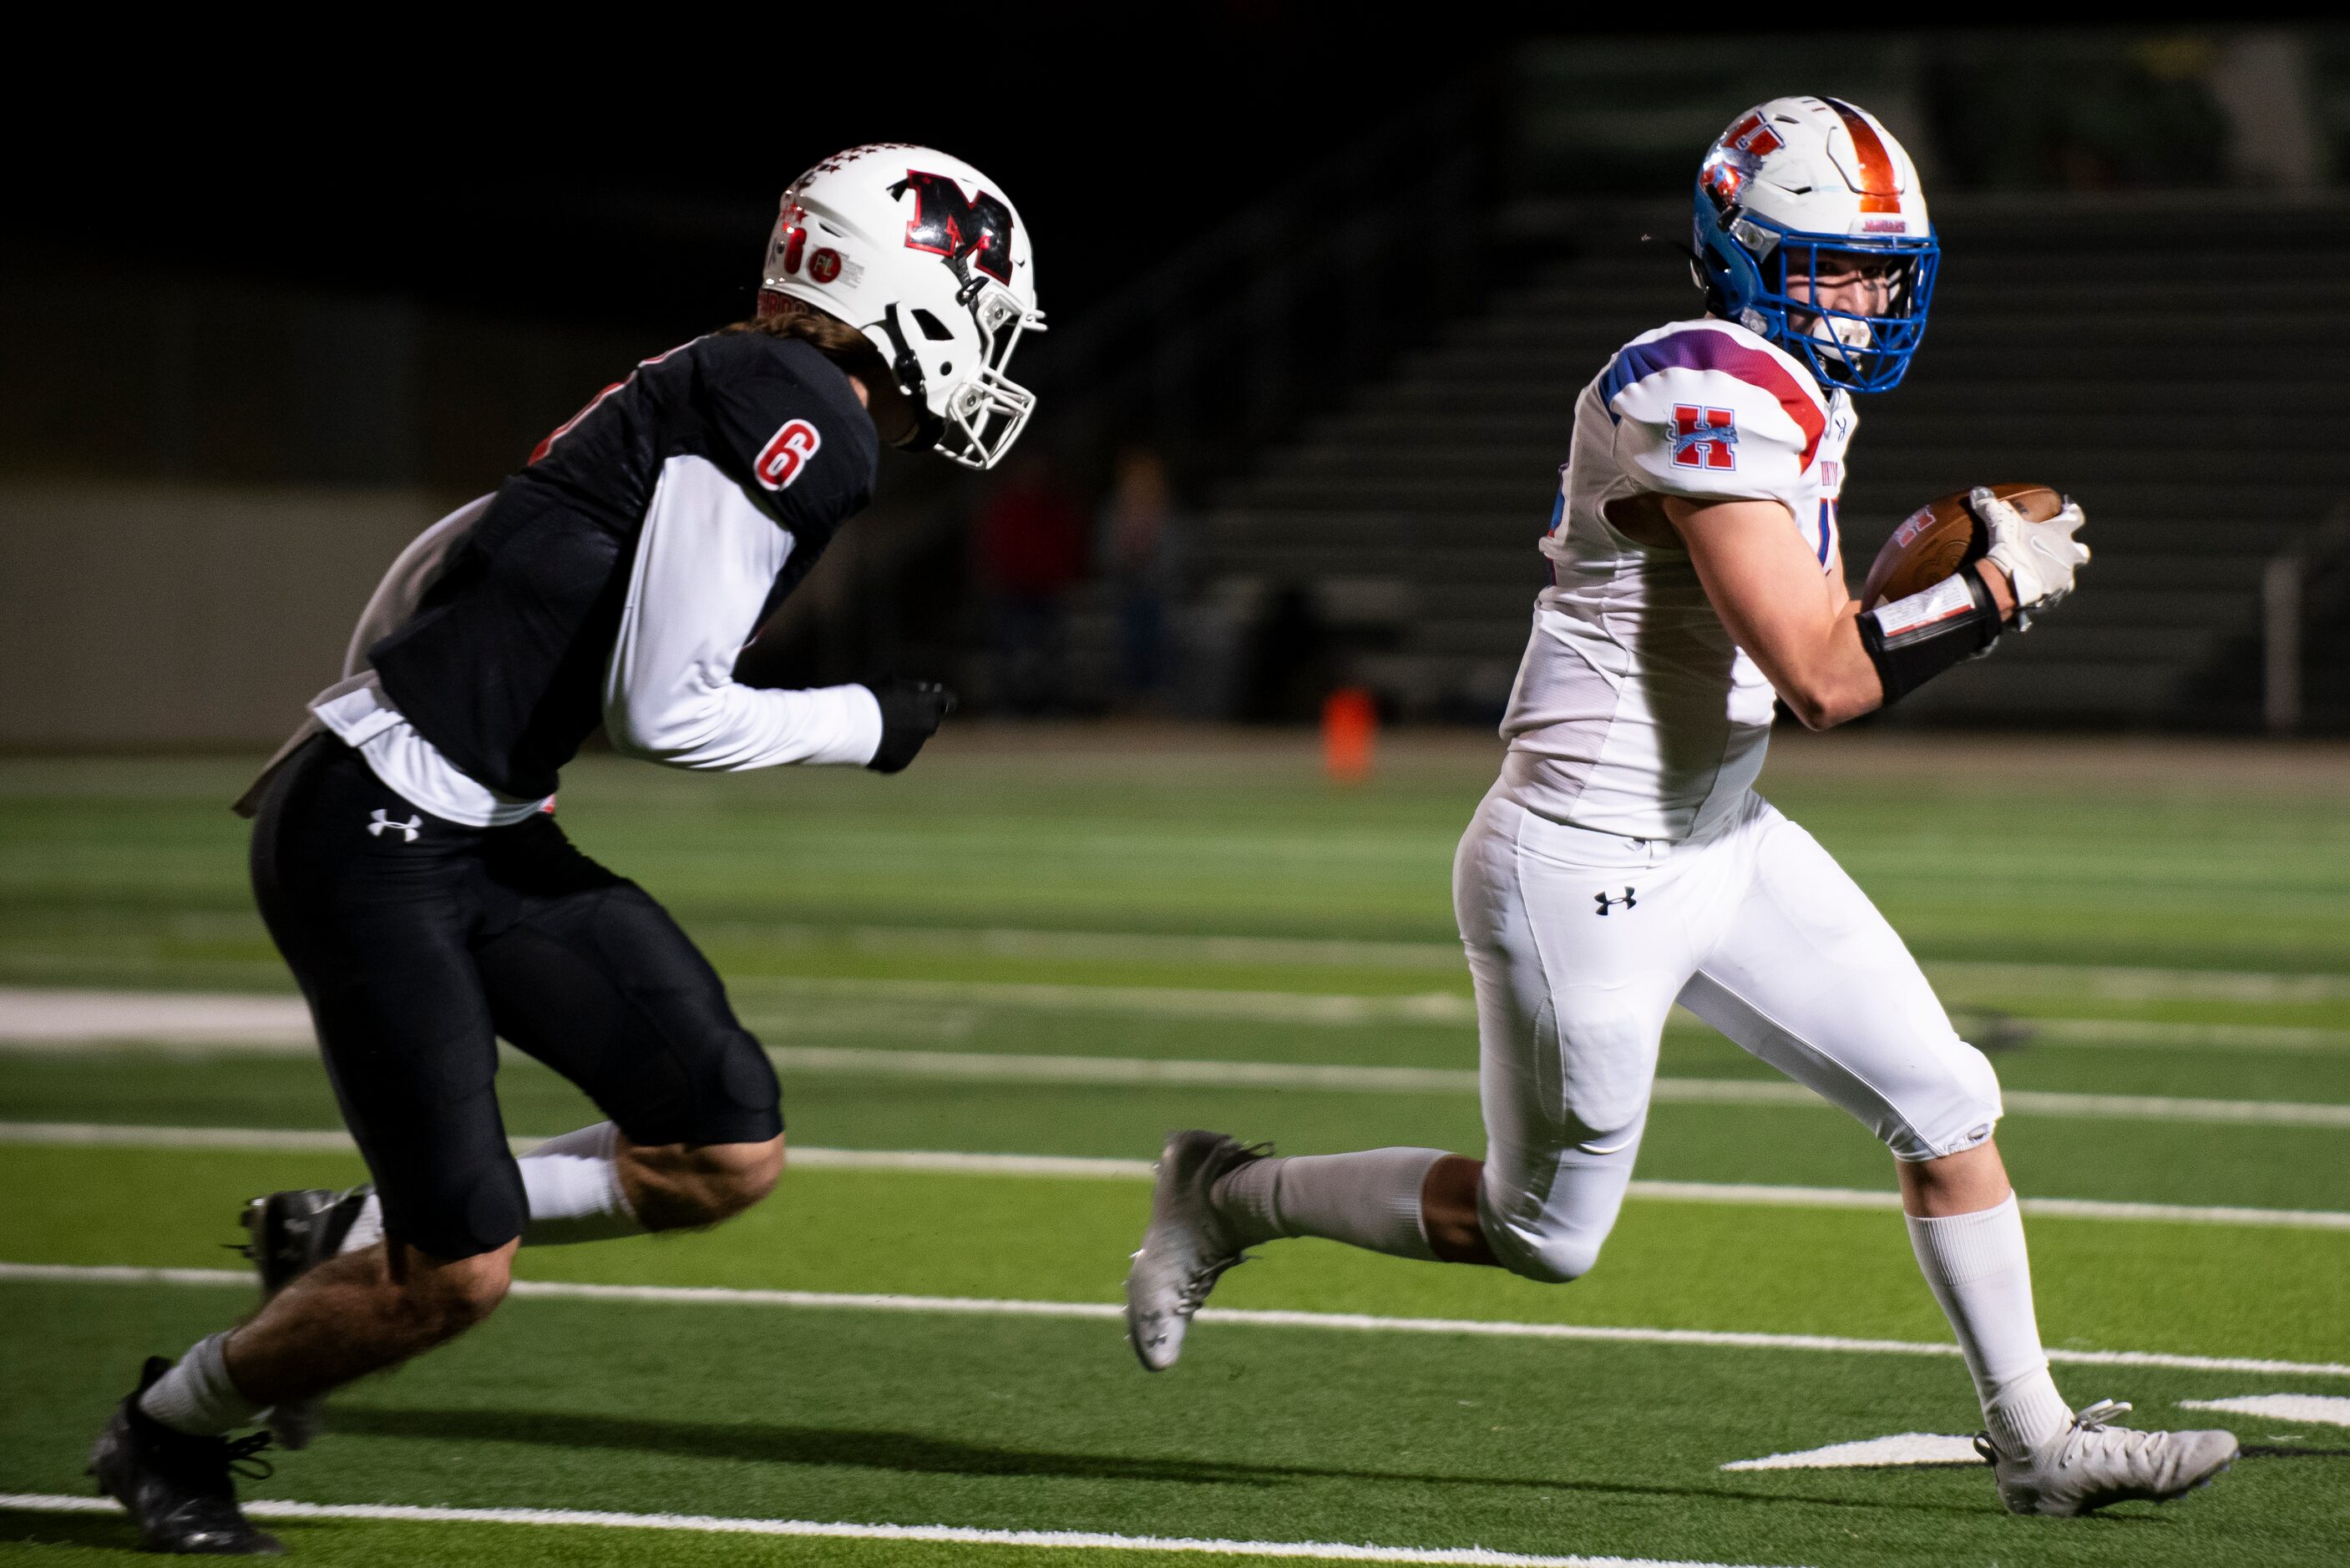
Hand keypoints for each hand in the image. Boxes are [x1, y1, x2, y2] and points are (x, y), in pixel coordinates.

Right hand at [862, 676, 955, 772]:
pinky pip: (900, 753)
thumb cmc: (870, 698)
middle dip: (921, 717)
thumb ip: (914, 689)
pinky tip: (873, 741)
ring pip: (915, 738)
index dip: (941, 700)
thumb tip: (927, 691)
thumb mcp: (893, 683)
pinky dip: (891, 748)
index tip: (934, 701)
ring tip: (878, 727)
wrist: (850, 727)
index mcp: (929, 704)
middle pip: (931, 721)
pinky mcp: (902, 761)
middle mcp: (928, 726)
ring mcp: (916, 746)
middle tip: (899, 713)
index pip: (949, 701)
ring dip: (905, 733)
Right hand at [1975, 487, 2088, 630]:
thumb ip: (1990, 506)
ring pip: (2068, 577)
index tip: (2068, 508)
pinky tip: (2031, 592)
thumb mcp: (1998, 521)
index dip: (2072, 512)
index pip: (2075, 518)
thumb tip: (1978, 492)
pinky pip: (2050, 596)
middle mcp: (2067, 556)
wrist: (2008, 582)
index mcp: (2060, 534)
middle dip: (2075, 551)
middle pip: (2082, 553)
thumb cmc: (2010, 547)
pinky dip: (2043, 593)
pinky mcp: (2051, 598)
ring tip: (2043, 575)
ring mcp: (2061, 579)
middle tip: (2062, 549)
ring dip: (2059, 574)